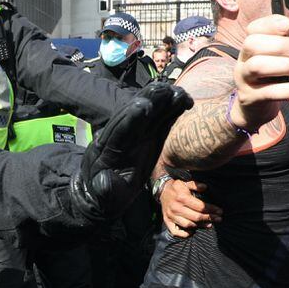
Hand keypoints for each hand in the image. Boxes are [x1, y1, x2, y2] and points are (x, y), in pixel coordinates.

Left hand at [70, 79, 193, 221]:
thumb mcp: (104, 197)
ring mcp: (136, 133)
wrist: (107, 192)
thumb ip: (106, 188)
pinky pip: (160, 119)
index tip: (143, 106)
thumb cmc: (106, 196)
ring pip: (148, 111)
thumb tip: (106, 182)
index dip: (131, 117)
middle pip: (134, 112)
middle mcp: (121, 135)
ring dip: (162, 100)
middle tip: (167, 91)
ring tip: (180, 93)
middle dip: (150, 100)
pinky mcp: (148, 135)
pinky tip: (184, 101)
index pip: (119, 129)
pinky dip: (171, 109)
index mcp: (108, 148)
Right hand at [161, 178, 220, 237]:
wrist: (162, 191)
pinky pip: (176, 232)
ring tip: (209, 225)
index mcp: (182, 198)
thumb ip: (195, 184)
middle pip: (196, 217)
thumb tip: (205, 187)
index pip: (200, 207)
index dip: (211, 209)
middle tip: (218, 219)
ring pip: (188, 225)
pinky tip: (193, 231)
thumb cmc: (176, 187)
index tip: (220, 211)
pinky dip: (185, 234)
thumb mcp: (185, 183)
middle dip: (209, 218)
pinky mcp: (167, 221)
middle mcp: (176, 208)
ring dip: (200, 226)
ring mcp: (171, 216)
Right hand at [229, 15, 288, 131]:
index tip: (288, 25)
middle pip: (252, 44)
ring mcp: (244, 79)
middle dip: (280, 45)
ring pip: (257, 66)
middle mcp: (244, 59)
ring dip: (285, 65)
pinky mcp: (251, 99)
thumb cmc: (276, 72)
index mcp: (252, 43)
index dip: (269, 23)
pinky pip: (268, 92)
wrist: (257, 107)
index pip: (254, 28)